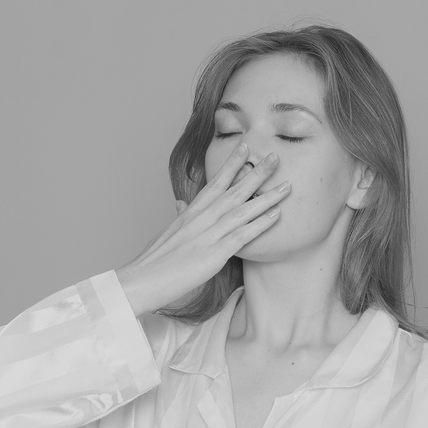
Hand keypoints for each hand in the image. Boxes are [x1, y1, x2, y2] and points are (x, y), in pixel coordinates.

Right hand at [115, 143, 291, 316]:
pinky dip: (260, 223)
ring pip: (242, 209)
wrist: (140, 280)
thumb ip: (180, 217)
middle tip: (275, 156)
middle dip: (256, 172)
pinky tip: (277, 214)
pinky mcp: (213, 254)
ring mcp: (207, 235)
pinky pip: (242, 235)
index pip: (215, 183)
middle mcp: (201, 218)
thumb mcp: (168, 233)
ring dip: (267, 196)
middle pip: (233, 190)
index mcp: (190, 212)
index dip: (232, 164)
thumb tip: (182, 203)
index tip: (247, 148)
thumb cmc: (154, 261)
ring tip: (287, 184)